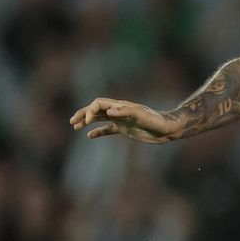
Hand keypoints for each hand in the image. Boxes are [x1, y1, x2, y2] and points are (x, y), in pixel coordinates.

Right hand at [68, 98, 182, 142]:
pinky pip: (107, 129)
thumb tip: (110, 111)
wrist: (167, 129)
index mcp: (120, 106)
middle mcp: (118, 111)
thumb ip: (126, 112)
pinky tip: (89, 136)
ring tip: (76, 127)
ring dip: (87, 122)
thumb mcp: (141, 116)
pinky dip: (98, 132)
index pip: (99, 104)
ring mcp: (120, 120)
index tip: (88, 122)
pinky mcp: (124, 129)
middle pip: (96, 110)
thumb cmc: (155, 120)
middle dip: (83, 114)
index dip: (90, 111)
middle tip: (72, 121)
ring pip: (99, 119)